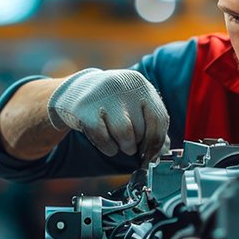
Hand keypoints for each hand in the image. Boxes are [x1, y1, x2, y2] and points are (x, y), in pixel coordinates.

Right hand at [47, 68, 169, 159]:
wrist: (75, 90)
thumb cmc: (111, 102)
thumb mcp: (134, 105)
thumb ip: (151, 125)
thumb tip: (162, 151)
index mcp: (140, 84)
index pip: (159, 118)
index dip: (157, 142)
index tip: (151, 154)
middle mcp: (124, 86)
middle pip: (142, 129)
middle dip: (137, 144)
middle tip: (129, 143)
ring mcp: (103, 96)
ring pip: (125, 135)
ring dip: (124, 146)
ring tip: (119, 143)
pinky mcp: (85, 109)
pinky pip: (104, 139)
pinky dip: (108, 148)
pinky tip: (106, 141)